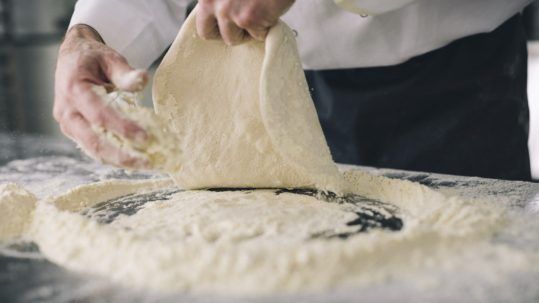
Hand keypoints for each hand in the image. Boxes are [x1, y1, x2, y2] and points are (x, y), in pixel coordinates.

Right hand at [54, 24, 148, 167]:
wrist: (72, 58)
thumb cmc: (94, 58)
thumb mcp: (110, 58)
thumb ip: (125, 73)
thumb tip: (142, 79)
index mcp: (73, 90)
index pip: (99, 115)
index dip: (122, 128)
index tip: (146, 138)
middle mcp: (66, 111)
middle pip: (93, 141)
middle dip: (120, 155)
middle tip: (147, 162)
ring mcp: (67, 124)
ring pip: (92, 150)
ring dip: (118, 160)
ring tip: (144, 165)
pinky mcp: (73, 131)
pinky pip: (92, 148)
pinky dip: (113, 156)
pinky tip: (133, 161)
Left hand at [196, 0, 294, 44]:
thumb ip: (221, 0)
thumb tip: (221, 17)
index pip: (200, 23)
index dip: (214, 26)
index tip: (224, 25)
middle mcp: (212, 2)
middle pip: (210, 34)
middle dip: (226, 33)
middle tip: (240, 26)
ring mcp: (230, 11)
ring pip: (234, 38)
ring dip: (247, 31)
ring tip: (258, 14)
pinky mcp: (249, 18)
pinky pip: (257, 35)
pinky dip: (266, 27)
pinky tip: (269, 10)